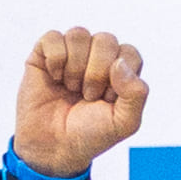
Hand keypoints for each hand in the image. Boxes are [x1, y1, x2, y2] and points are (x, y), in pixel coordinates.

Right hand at [11, 28, 149, 179]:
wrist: (54, 145)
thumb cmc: (91, 134)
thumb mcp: (125, 122)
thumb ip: (136, 94)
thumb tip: (119, 63)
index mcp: (121, 71)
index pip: (129, 53)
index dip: (119, 77)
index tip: (107, 99)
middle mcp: (97, 57)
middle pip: (106, 40)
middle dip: (97, 72)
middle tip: (88, 96)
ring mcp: (71, 53)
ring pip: (79, 34)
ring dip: (75, 66)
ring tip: (71, 88)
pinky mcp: (45, 53)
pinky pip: (53, 37)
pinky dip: (55, 59)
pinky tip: (54, 77)